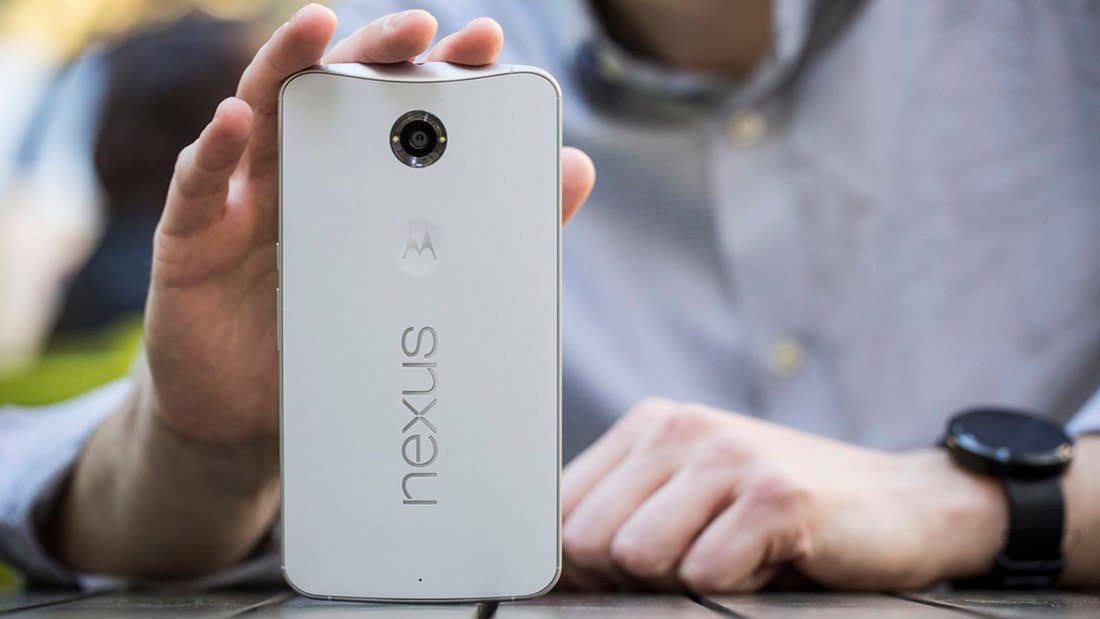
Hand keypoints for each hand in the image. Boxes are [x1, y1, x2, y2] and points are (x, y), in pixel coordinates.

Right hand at [48, 6, 594, 578]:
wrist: (253, 419)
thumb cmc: (340, 344)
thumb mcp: (423, 291)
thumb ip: (497, 230)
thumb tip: (576, 169)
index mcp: (361, 180)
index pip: (401, 110)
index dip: (439, 69)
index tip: (484, 41)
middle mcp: (303, 172)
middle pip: (336, 93)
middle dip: (378, 53)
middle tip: (422, 26)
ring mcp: (245, 198)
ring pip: (263, 114)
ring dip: (288, 64)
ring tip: (319, 27)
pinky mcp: (192, 238)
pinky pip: (197, 188)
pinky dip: (212, 150)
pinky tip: (234, 121)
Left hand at [560, 398, 1008, 591]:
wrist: (904, 504)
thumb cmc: (782, 515)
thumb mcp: (689, 502)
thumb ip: (620, 520)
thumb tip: (550, 572)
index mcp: (649, 427)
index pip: (558, 507)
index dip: (575, 563)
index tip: (615, 578)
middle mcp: (680, 429)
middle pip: (587, 539)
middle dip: (629, 577)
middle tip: (697, 563)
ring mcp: (729, 457)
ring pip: (638, 556)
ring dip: (684, 581)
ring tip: (734, 557)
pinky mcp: (775, 495)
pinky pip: (707, 574)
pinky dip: (735, 587)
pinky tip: (772, 560)